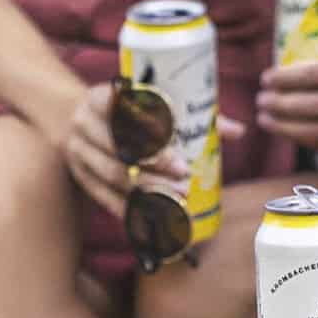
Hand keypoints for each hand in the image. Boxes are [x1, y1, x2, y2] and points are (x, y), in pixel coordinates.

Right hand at [58, 81, 243, 219]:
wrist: (80, 117)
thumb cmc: (131, 108)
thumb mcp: (153, 101)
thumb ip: (194, 114)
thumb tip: (240, 131)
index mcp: (101, 97)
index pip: (124, 114)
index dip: (152, 136)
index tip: (181, 158)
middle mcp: (83, 122)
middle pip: (119, 150)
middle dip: (154, 171)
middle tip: (184, 184)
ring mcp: (77, 151)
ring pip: (111, 176)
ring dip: (144, 192)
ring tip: (175, 203)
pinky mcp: (78, 175)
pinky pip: (102, 196)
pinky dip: (127, 210)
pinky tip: (149, 221)